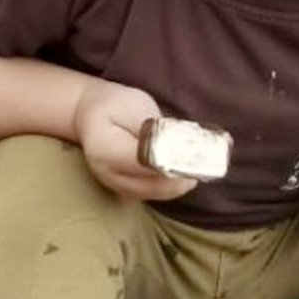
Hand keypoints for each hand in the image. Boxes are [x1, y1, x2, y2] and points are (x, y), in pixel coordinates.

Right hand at [72, 81, 199, 201]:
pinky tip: (188, 168)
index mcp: (105, 149)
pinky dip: (175, 182)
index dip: (175, 160)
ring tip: (202, 162)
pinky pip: (157, 193)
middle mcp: (109, 175)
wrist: (90, 116)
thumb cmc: (113, 105)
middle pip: (156, 185)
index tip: (199, 152)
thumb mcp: (134, 105)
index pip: (147, 162)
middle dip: (184, 174)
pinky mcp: (128, 192)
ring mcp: (117, 187)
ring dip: (183, 180)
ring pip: (160, 193)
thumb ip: (154, 129)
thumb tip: (178, 147)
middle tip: (208, 159)